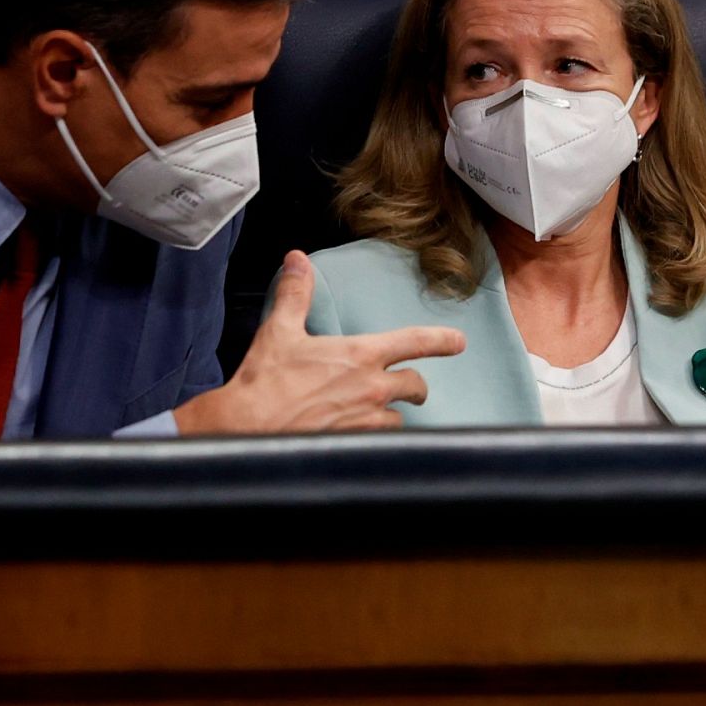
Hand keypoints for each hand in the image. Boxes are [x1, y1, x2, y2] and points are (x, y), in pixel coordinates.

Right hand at [174, 250, 464, 433]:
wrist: (246, 427)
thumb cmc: (264, 381)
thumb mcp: (280, 331)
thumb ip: (295, 294)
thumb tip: (297, 260)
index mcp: (360, 355)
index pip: (415, 342)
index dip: (442, 340)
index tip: (459, 342)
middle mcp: (372, 388)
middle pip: (415, 385)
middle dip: (415, 386)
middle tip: (409, 389)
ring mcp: (367, 420)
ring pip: (399, 417)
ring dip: (390, 414)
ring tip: (372, 414)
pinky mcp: (357, 445)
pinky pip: (382, 442)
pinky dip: (375, 438)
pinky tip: (360, 437)